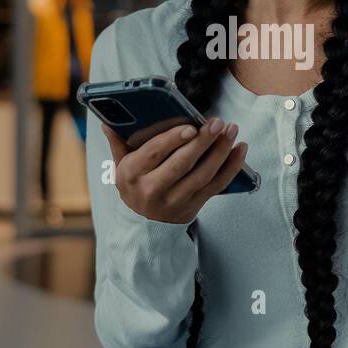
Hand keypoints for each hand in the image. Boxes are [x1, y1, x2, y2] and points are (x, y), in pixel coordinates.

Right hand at [101, 118, 248, 224]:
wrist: (144, 225)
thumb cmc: (134, 185)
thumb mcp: (120, 166)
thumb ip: (118, 143)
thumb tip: (107, 122)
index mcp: (132, 174)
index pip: (154, 153)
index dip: (173, 139)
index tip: (191, 127)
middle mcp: (152, 189)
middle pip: (182, 163)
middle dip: (203, 141)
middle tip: (217, 122)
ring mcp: (175, 201)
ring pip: (203, 174)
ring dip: (220, 151)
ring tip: (231, 131)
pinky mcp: (193, 207)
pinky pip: (216, 186)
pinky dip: (231, 167)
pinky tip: (240, 149)